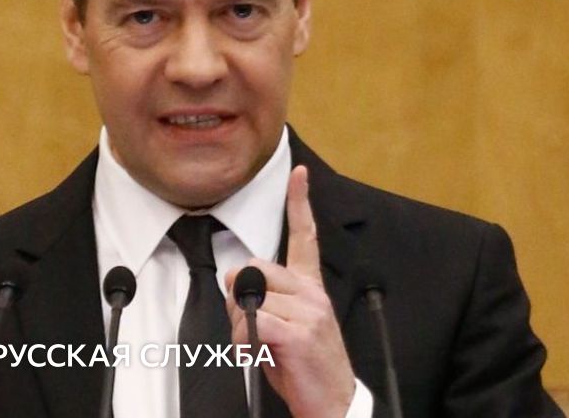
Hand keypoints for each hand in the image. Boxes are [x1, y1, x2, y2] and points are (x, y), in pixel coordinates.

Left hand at [225, 165, 355, 417]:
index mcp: (310, 287)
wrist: (334, 404)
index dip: (299, 203)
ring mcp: (308, 311)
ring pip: (246, 300)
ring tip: (265, 348)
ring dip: (242, 328)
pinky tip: (265, 355)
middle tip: (255, 330)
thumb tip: (235, 287)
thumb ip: (263, 301)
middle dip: (239, 300)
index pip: (304, 237)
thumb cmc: (304, 368)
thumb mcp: (283, 328)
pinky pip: (252, 325)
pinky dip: (246, 344)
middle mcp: (312, 292)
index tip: (298, 174)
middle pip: (250, 270)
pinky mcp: (299, 332)